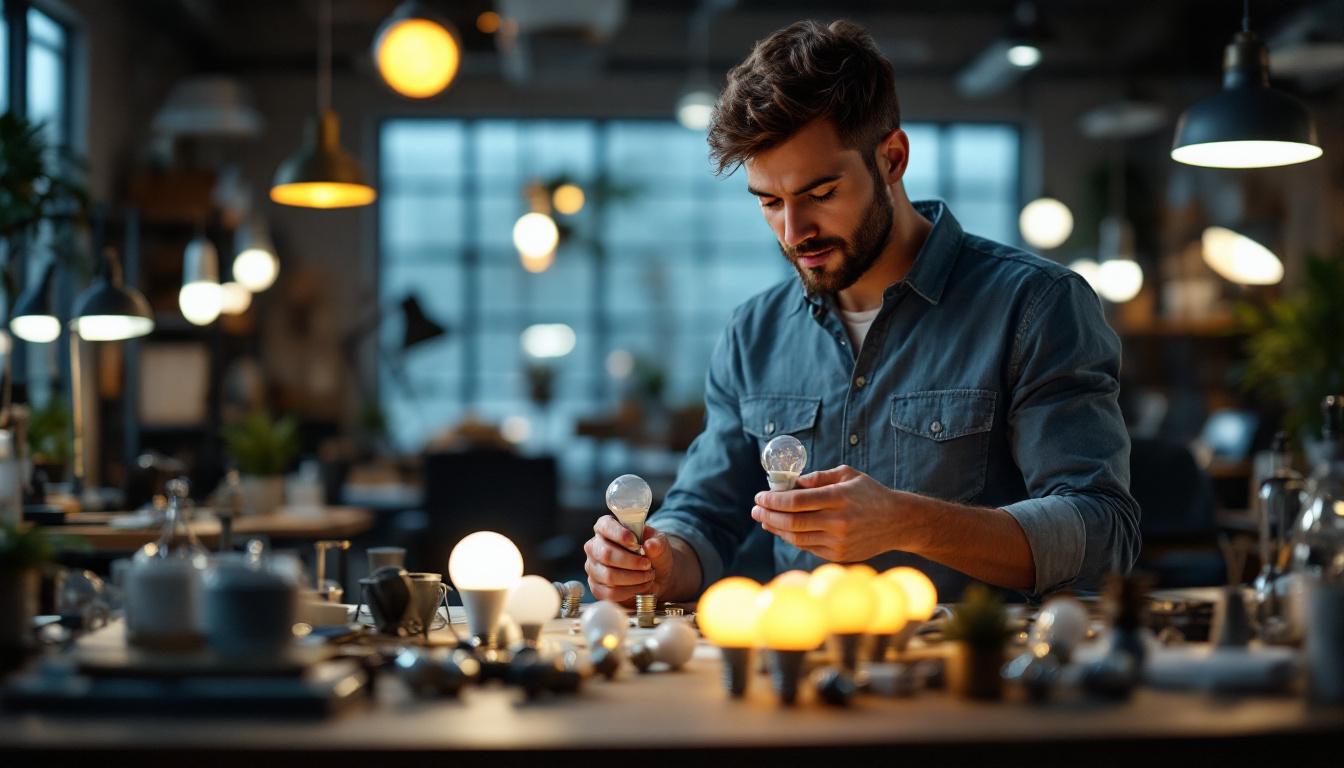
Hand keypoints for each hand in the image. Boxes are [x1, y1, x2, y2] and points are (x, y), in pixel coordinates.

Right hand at [583, 515, 675, 604]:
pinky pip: (610, 592)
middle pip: (606, 554)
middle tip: (647, 564)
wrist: (656, 576)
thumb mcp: (660, 544)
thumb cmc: (653, 554)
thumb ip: (657, 543)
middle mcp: (595, 547)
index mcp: (606, 528)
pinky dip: (630, 591)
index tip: (635, 542)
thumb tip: (650, 545)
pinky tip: (641, 586)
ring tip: (647, 576)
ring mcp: (593, 568)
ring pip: (609, 575)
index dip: (619, 534)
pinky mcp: (597, 587)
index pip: (605, 526)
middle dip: (631, 562)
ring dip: (633, 578)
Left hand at [751, 465, 901, 561]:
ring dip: (775, 528)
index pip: (796, 500)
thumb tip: (793, 483)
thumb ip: (819, 477)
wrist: (898, 522)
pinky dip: (791, 538)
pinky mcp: (838, 555)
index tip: (759, 496)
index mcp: (839, 498)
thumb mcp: (847, 475)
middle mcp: (838, 521)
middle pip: (792, 521)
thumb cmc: (870, 494)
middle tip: (755, 509)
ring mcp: (838, 541)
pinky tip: (782, 530)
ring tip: (764, 520)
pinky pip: (807, 547)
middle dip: (768, 515)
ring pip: (796, 537)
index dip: (773, 500)